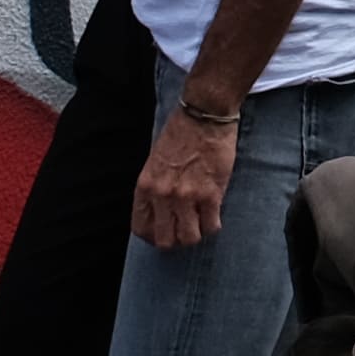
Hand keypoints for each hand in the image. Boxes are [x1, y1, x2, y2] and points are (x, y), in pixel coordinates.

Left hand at [136, 103, 234, 250]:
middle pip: (165, 240)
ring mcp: (187, 196)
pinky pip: (211, 226)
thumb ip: (155, 187)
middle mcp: (163, 195)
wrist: (203, 114)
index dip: (152, 236)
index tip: (163, 233)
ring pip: (189, 238)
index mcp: (145, 186)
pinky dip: (213, 225)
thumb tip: (162, 210)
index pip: (141, 228)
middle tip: (184, 230)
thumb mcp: (155, 160)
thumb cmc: (180, 132)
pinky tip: (214, 215)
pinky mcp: (211, 193)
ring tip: (200, 223)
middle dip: (175, 241)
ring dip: (196, 234)